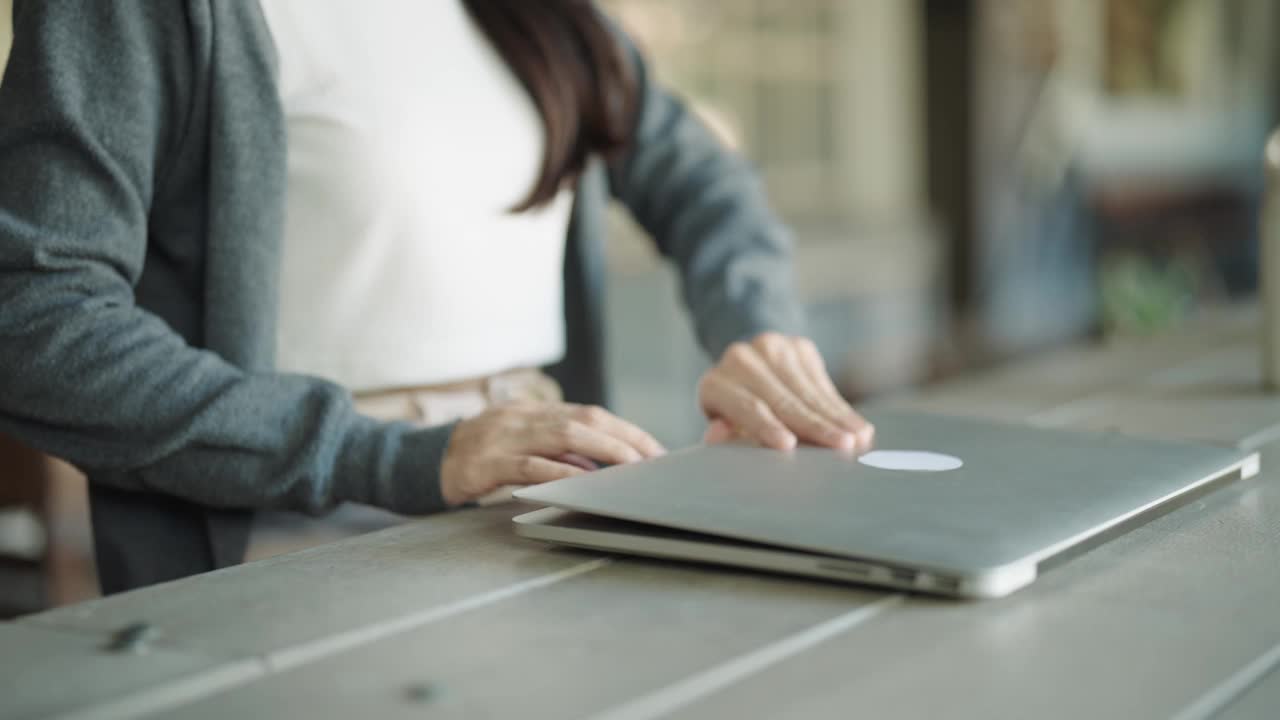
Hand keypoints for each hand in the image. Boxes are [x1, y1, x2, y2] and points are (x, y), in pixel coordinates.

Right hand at [440, 402, 665, 505]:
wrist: (422, 463)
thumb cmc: (479, 459)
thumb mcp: (520, 448)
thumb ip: (556, 453)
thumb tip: (600, 466)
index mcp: (533, 412)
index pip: (590, 413)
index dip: (625, 430)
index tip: (654, 450)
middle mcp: (522, 417)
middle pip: (585, 420)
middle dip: (625, 439)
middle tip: (654, 461)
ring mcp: (503, 437)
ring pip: (563, 436)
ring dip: (603, 452)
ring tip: (631, 469)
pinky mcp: (486, 463)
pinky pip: (530, 466)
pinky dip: (561, 473)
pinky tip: (585, 484)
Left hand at [698, 333, 873, 451]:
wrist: (749, 369)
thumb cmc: (737, 413)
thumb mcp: (725, 428)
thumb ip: (725, 435)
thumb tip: (718, 435)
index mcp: (716, 384)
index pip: (747, 406)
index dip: (768, 426)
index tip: (789, 445)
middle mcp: (741, 359)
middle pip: (782, 399)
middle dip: (815, 425)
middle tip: (842, 446)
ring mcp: (771, 348)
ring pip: (807, 389)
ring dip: (836, 416)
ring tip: (859, 438)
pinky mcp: (798, 346)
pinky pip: (822, 380)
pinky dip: (841, 406)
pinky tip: (858, 425)